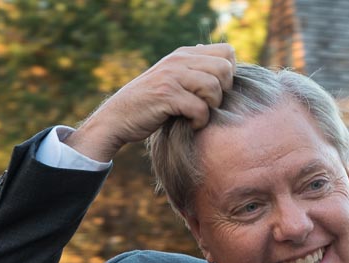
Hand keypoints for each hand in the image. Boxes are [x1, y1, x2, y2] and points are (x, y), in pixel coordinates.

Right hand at [64, 43, 235, 161]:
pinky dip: (199, 122)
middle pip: (225, 69)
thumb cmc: (152, 104)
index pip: (227, 52)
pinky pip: (200, 108)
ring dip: (211, 108)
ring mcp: (172, 76)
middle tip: (208, 106)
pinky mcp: (167, 95)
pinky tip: (189, 124)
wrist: (119, 117)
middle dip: (223, 93)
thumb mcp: (174, 80)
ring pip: (214, 88)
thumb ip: (195, 71)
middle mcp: (179, 60)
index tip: (216, 92)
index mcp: (184, 54)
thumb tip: (226, 64)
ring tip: (197, 116)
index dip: (229, 75)